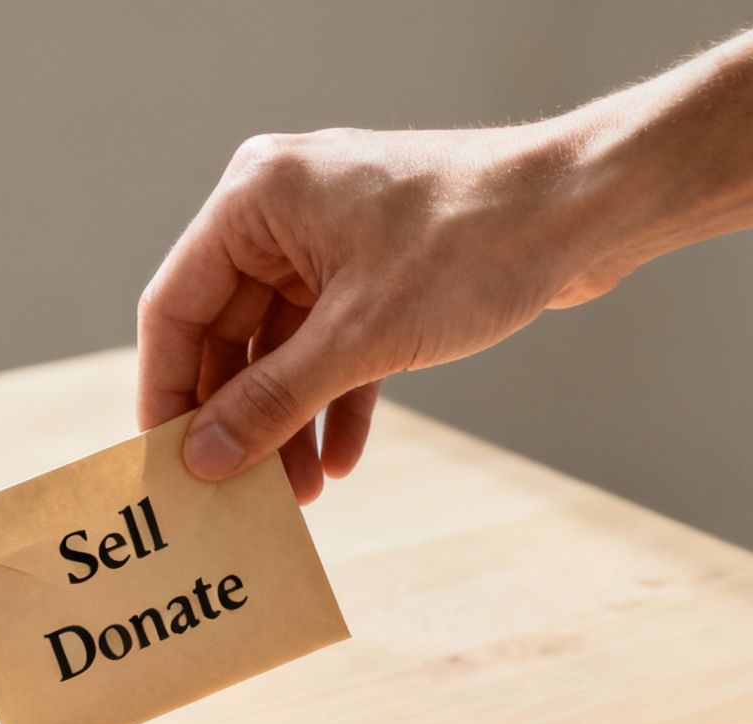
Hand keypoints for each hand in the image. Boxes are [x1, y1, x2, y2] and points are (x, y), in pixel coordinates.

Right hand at [136, 126, 631, 501]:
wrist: (586, 209)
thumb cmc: (473, 244)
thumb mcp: (360, 338)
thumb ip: (272, 401)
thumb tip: (205, 460)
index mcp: (255, 199)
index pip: (176, 307)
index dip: (166, 392)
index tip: (166, 465)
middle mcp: (281, 213)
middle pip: (226, 334)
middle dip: (238, 418)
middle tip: (235, 494)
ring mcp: (330, 241)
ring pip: (282, 348)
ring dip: (287, 421)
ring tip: (294, 496)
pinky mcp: (375, 269)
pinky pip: (333, 345)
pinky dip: (333, 400)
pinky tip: (340, 460)